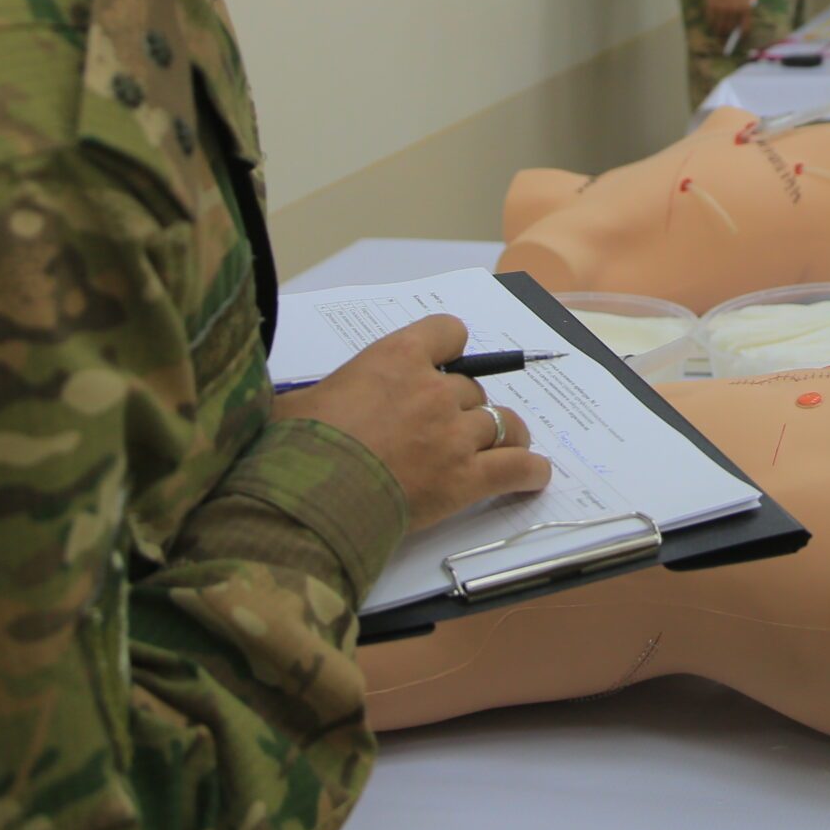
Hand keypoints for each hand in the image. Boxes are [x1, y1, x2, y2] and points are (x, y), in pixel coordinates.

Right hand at [275, 314, 550, 529]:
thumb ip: (319, 394)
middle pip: (472, 389)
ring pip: (502, 422)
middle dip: (462, 407)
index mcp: (395, 358)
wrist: (310, 498)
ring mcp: (455, 433)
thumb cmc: (296, 447)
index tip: (443, 363)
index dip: (448, 348)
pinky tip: (533, 476)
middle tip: (445, 430)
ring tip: (504, 446)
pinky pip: (517, 467)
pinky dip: (530, 472)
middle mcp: (434, 389)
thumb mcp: (298, 403)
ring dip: (503, 433)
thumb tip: (299, 403)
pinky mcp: (467, 478)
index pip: (448, 331)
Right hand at [703, 0, 757, 37]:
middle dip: (729, 34)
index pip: (745, 29)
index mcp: (745, 8)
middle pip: (730, 30)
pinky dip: (712, 23)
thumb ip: (743, 11)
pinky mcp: (711, 7)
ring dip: (719, 31)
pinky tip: (713, 21)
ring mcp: (722, 9)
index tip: (739, 36)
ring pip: (719, 28)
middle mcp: (734, 11)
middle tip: (727, 34)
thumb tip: (738, 28)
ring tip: (719, 29)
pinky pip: (711, 21)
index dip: (742, 35)